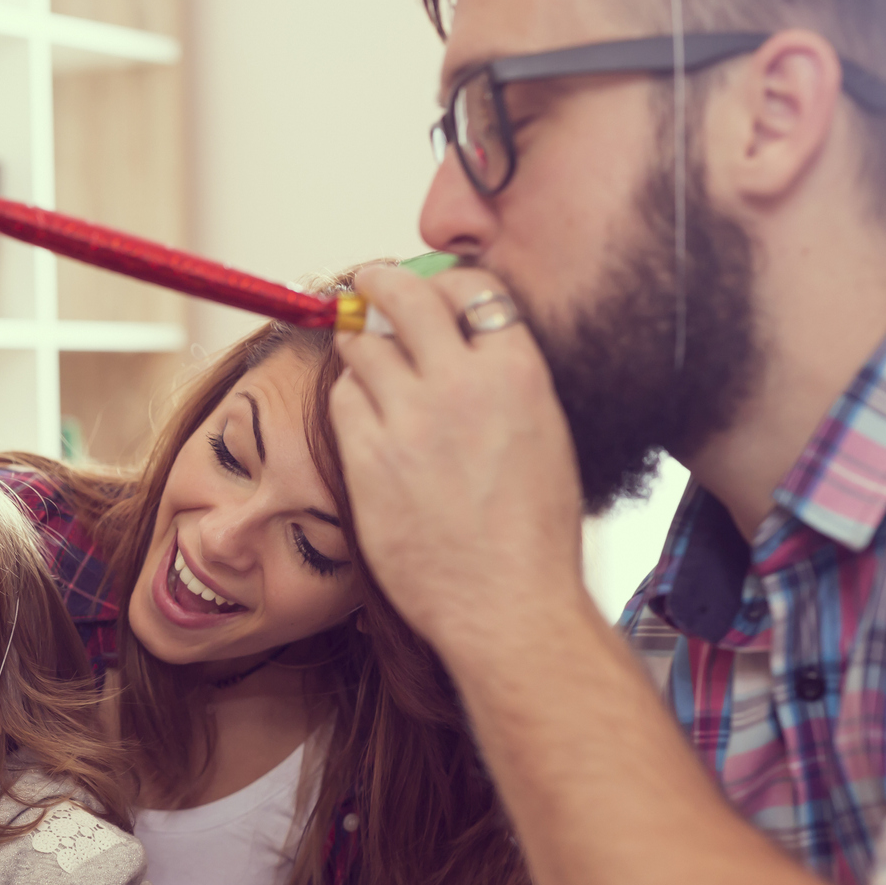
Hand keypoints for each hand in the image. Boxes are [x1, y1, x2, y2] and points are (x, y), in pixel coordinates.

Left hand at [329, 263, 588, 662]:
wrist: (506, 601)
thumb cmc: (532, 534)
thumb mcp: (544, 435)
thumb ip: (504, 383)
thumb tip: (468, 348)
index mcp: (518, 373)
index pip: (469, 289)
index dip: (439, 284)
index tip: (422, 288)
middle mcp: (460, 384)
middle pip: (402, 298)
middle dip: (379, 283)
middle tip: (366, 284)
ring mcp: (408, 420)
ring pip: (362, 348)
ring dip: (360, 348)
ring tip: (365, 362)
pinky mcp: (366, 457)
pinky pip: (342, 401)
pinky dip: (348, 398)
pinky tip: (361, 416)